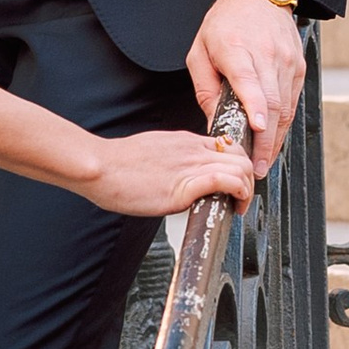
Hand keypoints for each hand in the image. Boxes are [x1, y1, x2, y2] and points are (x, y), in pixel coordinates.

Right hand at [86, 127, 257, 221]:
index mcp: (186, 141)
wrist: (99, 166)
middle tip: (240, 198)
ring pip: (240, 168)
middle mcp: (193, 150)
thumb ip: (172, 161)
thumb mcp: (153, 152)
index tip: (234, 184)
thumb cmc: (116, 165)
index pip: (227, 147)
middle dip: (248, 179)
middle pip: (241, 157)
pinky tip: (233, 204)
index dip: (238, 167)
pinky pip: (225, 181)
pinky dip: (238, 193)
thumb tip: (179, 176)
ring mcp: (190, 166)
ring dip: (247, 190)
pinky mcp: (184, 185)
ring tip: (238, 206)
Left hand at [187, 0, 304, 175]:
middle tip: (256, 167)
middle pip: (272, 103)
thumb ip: (205, 89)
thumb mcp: (200, 52)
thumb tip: (214, 124)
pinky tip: (272, 140)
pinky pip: (292, 102)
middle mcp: (267, 56)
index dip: (256, 106)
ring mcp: (287, 62)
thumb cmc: (225, 24)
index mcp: (237, 49)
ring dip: (275, 139)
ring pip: (285, 108)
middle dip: (265, 140)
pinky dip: (283, 125)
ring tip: (263, 162)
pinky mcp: (298, 68)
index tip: (257, 128)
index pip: (250, 81)